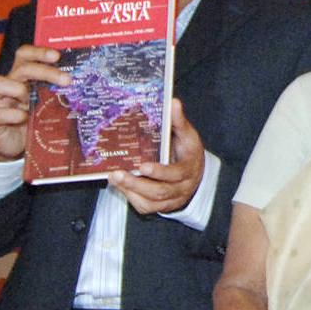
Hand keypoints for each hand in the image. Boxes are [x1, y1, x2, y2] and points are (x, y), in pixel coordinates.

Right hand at [0, 43, 68, 161]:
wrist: (15, 144)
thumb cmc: (32, 119)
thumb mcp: (45, 102)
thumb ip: (55, 92)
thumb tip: (83, 84)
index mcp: (20, 77)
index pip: (24, 55)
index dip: (38, 52)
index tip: (57, 56)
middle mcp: (7, 85)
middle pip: (21, 68)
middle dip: (45, 71)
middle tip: (66, 80)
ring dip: (19, 90)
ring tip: (33, 103)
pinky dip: (13, 114)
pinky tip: (24, 118)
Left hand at [111, 98, 205, 214]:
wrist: (196, 173)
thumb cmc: (188, 151)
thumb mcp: (187, 135)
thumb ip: (178, 121)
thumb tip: (173, 102)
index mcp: (189, 168)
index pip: (176, 173)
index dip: (160, 172)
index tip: (143, 165)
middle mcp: (182, 187)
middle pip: (160, 191)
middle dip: (137, 183)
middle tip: (117, 174)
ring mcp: (172, 199)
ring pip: (151, 201)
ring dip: (131, 190)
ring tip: (114, 177)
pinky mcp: (162, 206)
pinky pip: (145, 207)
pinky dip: (131, 198)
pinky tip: (120, 186)